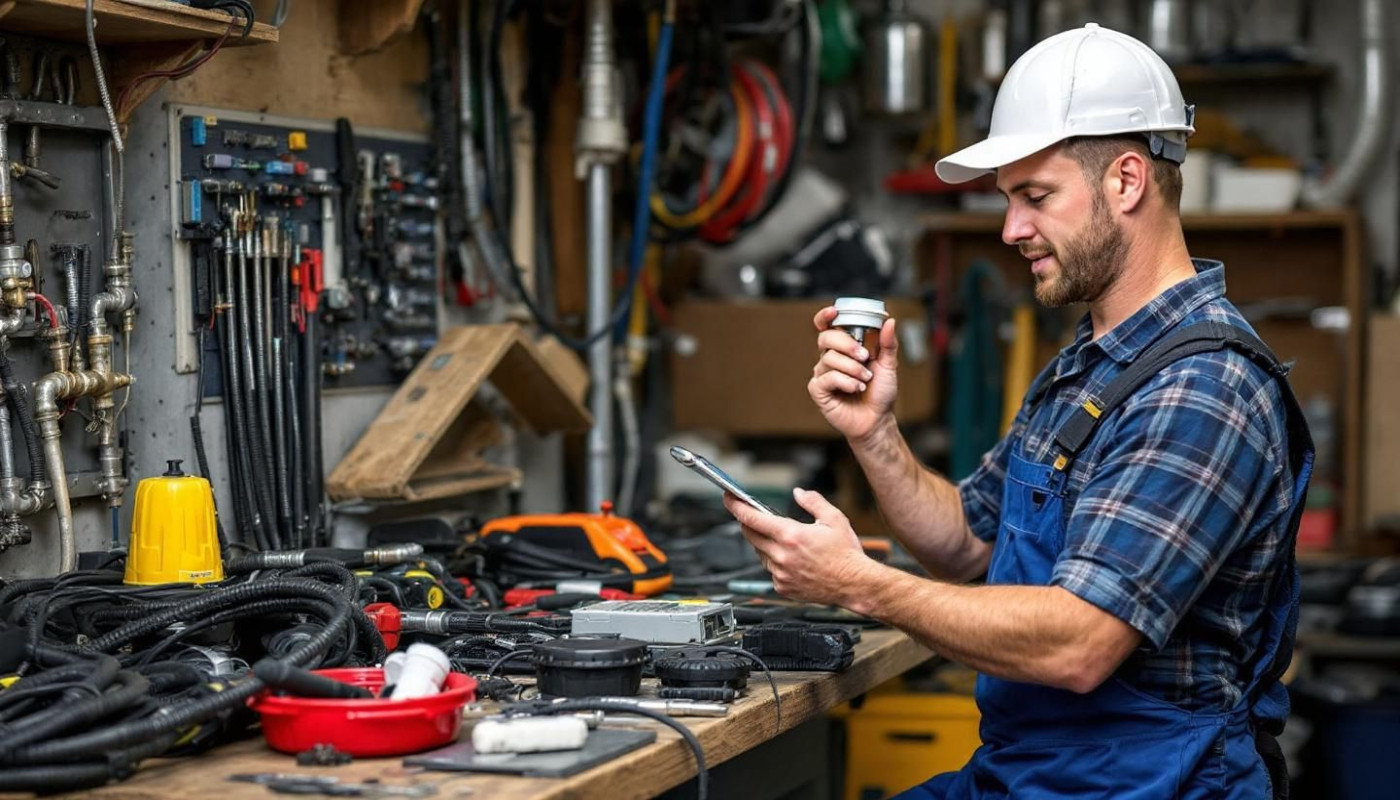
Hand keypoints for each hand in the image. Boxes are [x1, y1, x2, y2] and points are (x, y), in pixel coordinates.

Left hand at [722, 487, 873, 606]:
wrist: (855, 584)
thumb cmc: (846, 554)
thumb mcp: (834, 519)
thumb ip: (813, 502)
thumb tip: (798, 492)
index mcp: (791, 536)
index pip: (753, 518)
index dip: (736, 506)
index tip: (728, 498)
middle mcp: (781, 555)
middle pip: (750, 535)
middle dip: (749, 523)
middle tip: (754, 515)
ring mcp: (780, 574)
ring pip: (760, 553)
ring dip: (764, 543)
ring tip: (784, 540)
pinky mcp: (782, 587)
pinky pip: (770, 570)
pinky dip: (774, 561)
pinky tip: (791, 559)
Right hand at [808, 308, 898, 441]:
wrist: (877, 420)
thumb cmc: (880, 393)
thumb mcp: (888, 365)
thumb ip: (888, 343)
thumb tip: (889, 321)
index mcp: (843, 349)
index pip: (827, 327)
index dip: (825, 316)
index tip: (834, 312)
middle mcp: (829, 358)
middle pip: (826, 338)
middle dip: (847, 345)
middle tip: (865, 357)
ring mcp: (822, 374)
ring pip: (829, 359)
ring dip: (853, 369)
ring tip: (865, 380)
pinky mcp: (818, 390)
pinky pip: (827, 378)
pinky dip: (846, 382)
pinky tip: (856, 389)